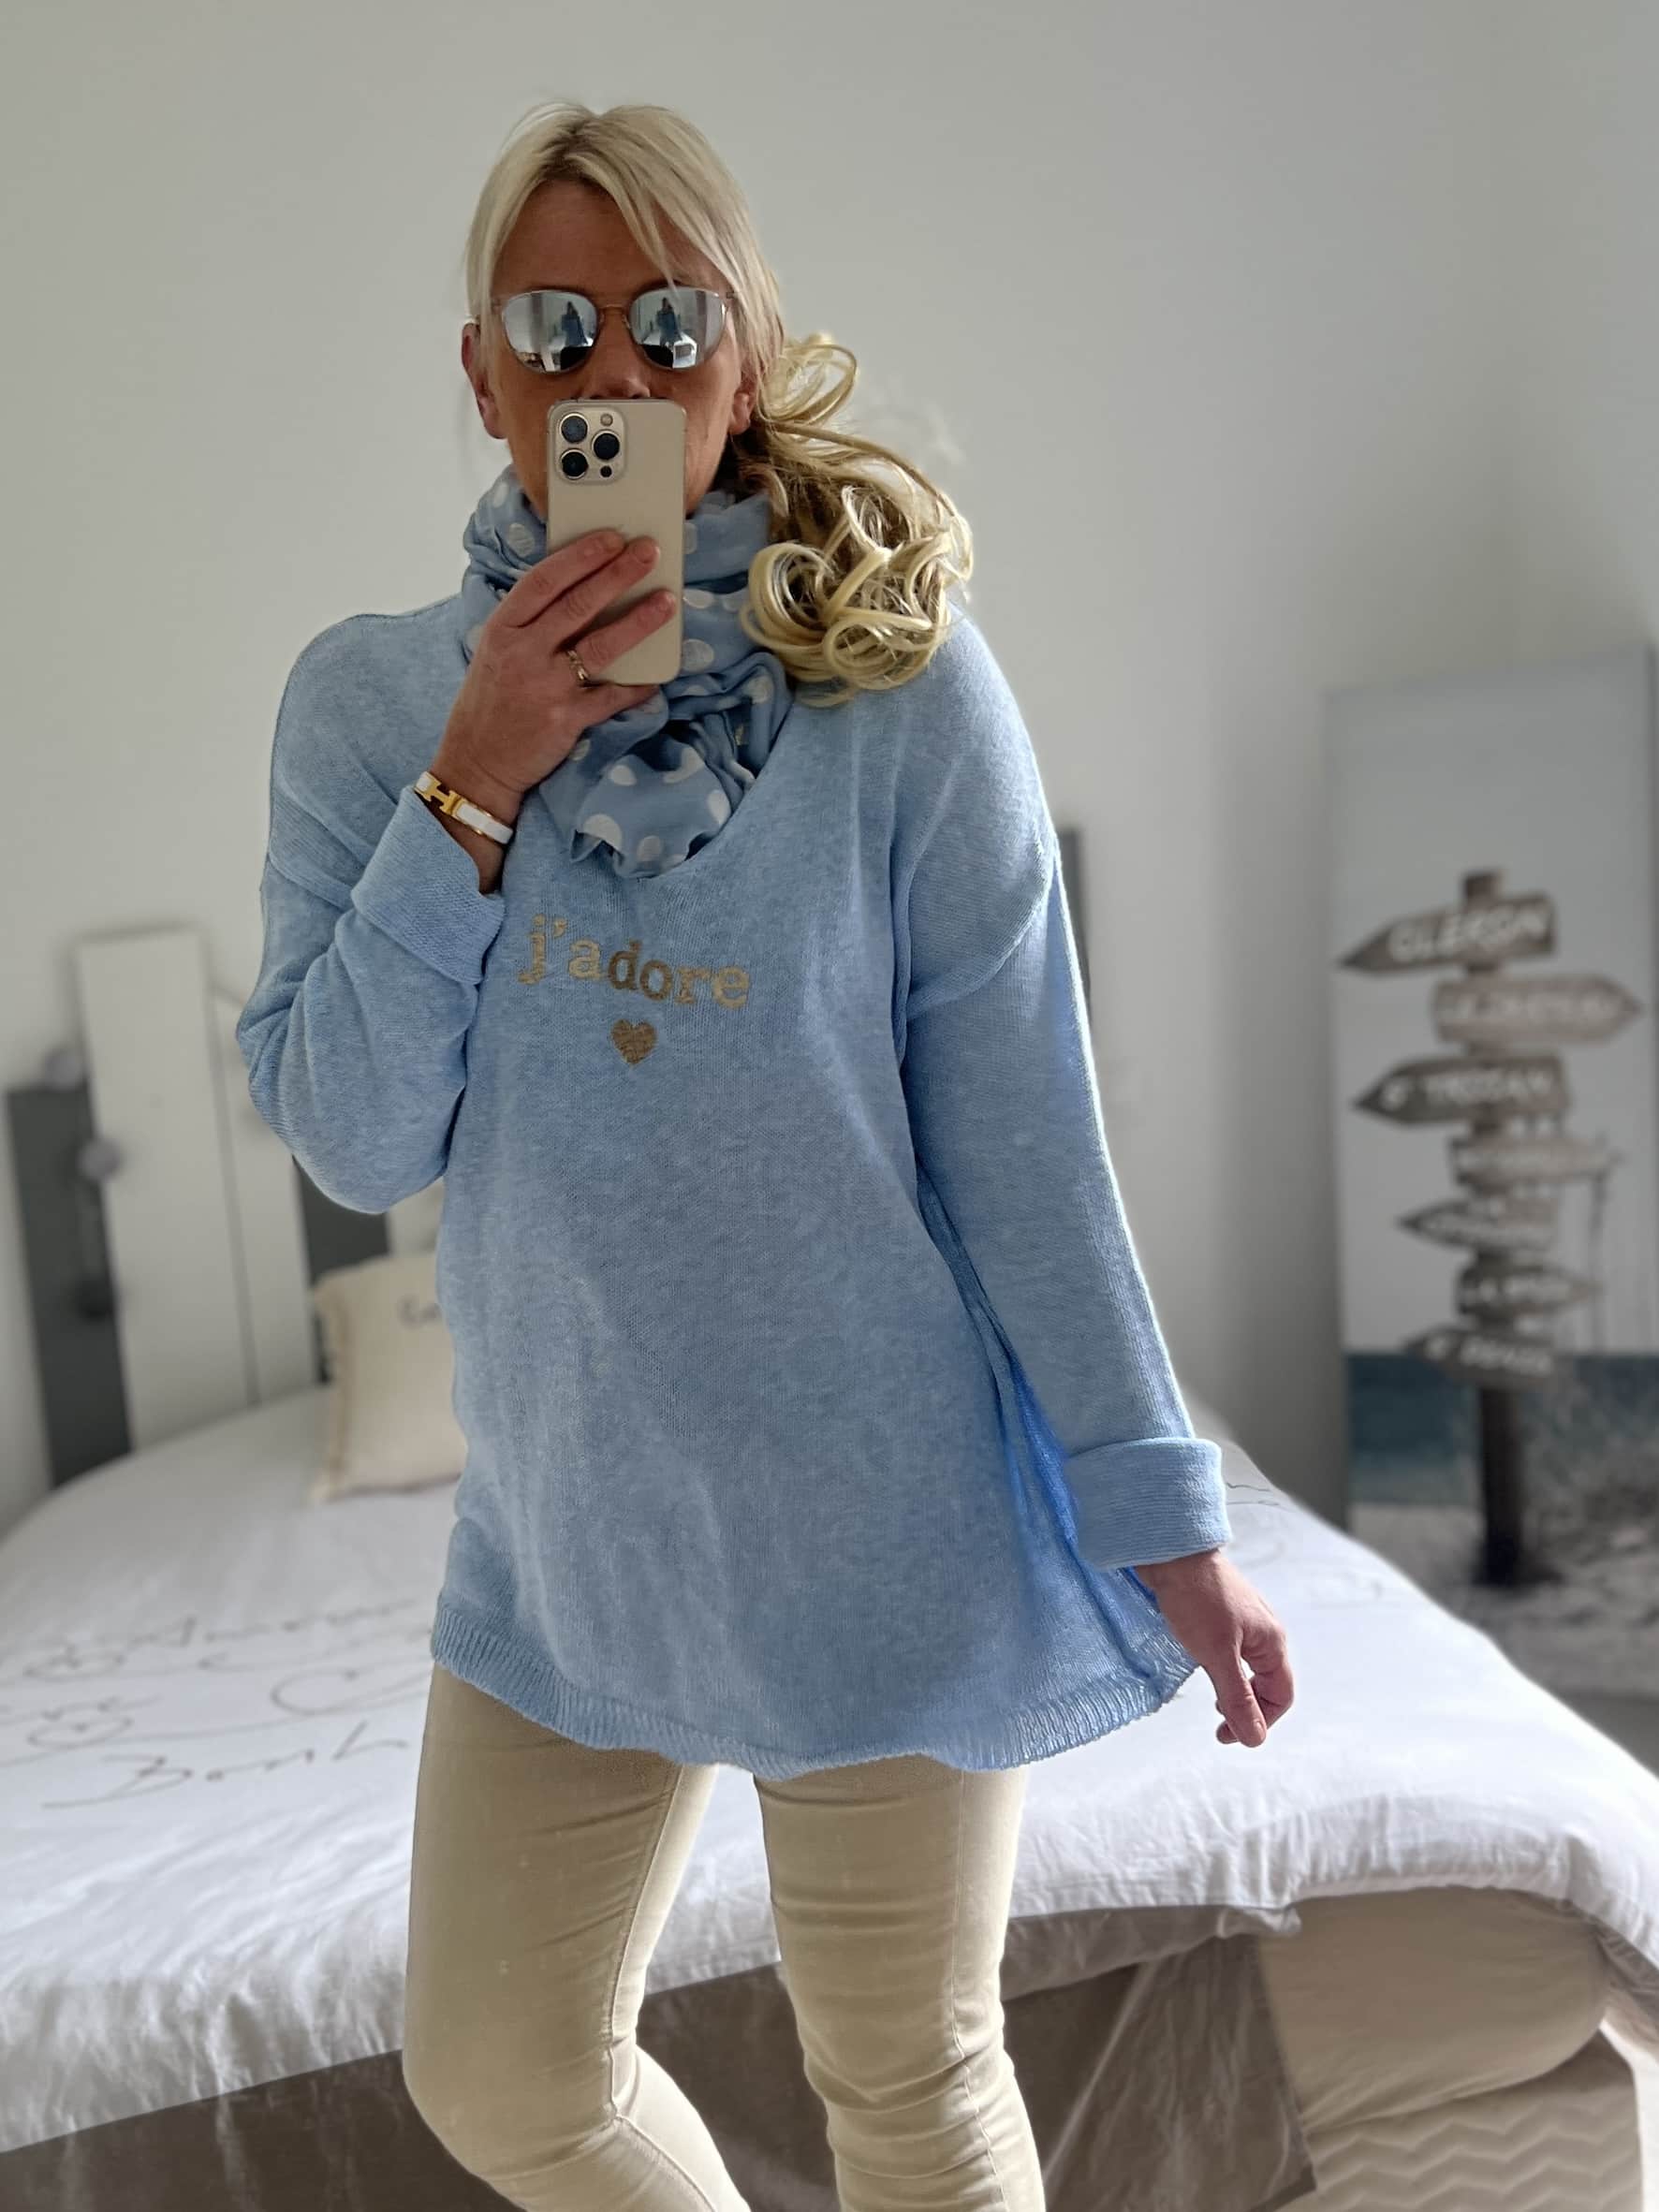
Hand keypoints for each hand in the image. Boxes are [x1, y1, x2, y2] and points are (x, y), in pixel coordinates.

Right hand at [434, 528, 678, 815]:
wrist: (476, 764)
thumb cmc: (491, 703)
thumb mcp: (496, 652)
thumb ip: (530, 624)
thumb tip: (584, 590)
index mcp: (503, 629)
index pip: (545, 580)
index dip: (581, 555)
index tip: (611, 538)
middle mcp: (522, 652)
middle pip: (579, 604)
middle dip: (619, 573)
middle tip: (650, 552)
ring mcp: (545, 686)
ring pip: (601, 645)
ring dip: (639, 621)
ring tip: (667, 602)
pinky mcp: (565, 719)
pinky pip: (611, 698)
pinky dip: (635, 687)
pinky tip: (655, 677)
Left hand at [1133, 1550, 1293, 1746]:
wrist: (1170, 1550)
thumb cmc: (1195, 1596)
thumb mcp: (1216, 1654)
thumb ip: (1237, 1697)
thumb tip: (1256, 1737)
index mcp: (1272, 1640)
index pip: (1281, 1695)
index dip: (1259, 1721)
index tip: (1227, 1734)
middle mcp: (1264, 1630)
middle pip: (1267, 1683)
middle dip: (1247, 1707)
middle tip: (1218, 1723)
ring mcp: (1244, 1620)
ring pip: (1248, 1666)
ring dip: (1233, 1688)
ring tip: (1212, 1697)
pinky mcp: (1223, 1613)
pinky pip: (1232, 1650)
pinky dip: (1222, 1667)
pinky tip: (1202, 1666)